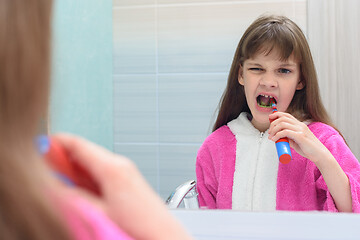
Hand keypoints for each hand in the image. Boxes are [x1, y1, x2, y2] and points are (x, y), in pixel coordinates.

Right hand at [52, 133, 191, 239]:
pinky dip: (87, 176)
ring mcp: (125, 170)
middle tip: (47, 170)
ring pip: (91, 162)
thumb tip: (57, 188)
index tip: (40, 147)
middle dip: (63, 159)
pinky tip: (82, 190)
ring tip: (62, 184)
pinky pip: (101, 170)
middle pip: (84, 152)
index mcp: (112, 167)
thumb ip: (75, 198)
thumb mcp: (98, 213)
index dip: (56, 143)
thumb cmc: (140, 224)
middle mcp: (119, 163)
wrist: (163, 235)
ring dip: (75, 169)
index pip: (78, 144)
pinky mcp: (127, 178)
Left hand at [268, 112, 329, 163]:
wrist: (320, 155)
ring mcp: (301, 130)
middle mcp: (300, 125)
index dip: (276, 115)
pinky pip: (285, 132)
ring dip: (273, 130)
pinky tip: (274, 140)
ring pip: (282, 124)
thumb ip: (289, 137)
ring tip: (270, 137)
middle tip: (269, 132)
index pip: (286, 115)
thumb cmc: (308, 149)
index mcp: (300, 125)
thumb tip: (279, 137)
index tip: (269, 119)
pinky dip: (277, 135)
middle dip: (273, 124)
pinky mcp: (300, 136)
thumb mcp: (296, 141)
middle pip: (282, 118)